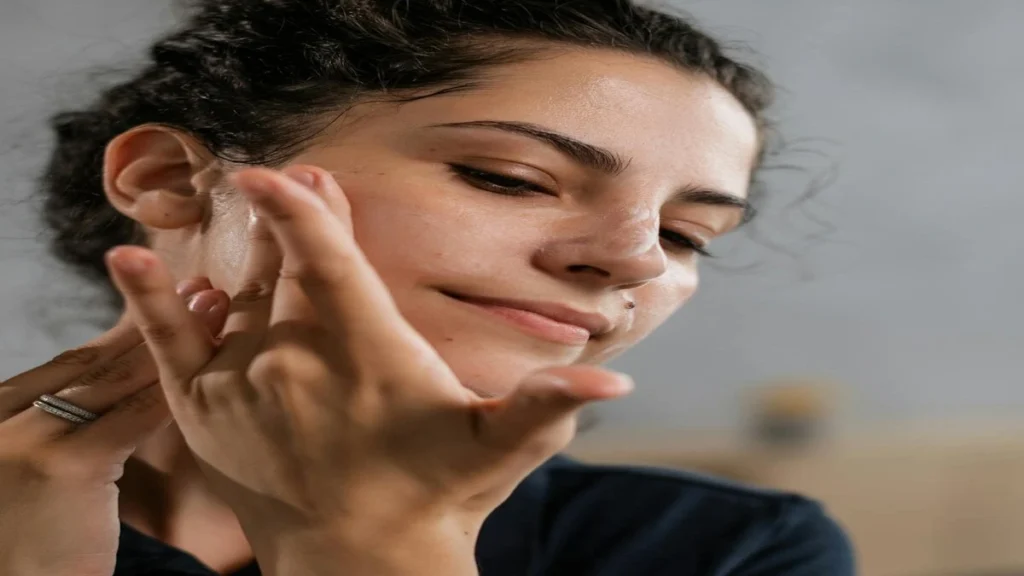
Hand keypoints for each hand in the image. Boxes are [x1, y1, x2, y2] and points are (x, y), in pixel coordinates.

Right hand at [0, 279, 226, 575]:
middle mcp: (5, 419)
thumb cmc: (30, 550)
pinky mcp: (64, 467)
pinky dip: (172, 390)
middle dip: (154, 320)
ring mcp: (30, 440)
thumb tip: (118, 392)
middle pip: (94, 361)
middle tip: (202, 288)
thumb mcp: (38, 477)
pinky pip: (131, 418)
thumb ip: (66, 433)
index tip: (170, 297)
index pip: (73, 363)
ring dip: (172, 339)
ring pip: (115, 380)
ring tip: (215, 307)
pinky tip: (210, 367)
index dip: (125, 331)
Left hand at [107, 165, 633, 575]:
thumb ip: (549, 407)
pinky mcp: (206, 412)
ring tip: (255, 214)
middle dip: (292, 221)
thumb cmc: (437, 496)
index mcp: (368, 353)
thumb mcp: (499, 449)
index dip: (302, 209)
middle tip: (296, 179)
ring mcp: (245, 385)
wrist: (362, 562)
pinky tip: (130, 259)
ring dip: (248, 252)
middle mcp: (298, 361)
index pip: (328, 261)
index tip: (283, 171)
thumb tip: (616, 382)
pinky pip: (168, 342)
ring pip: (236, 295)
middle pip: (285, 268)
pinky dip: (151, 297)